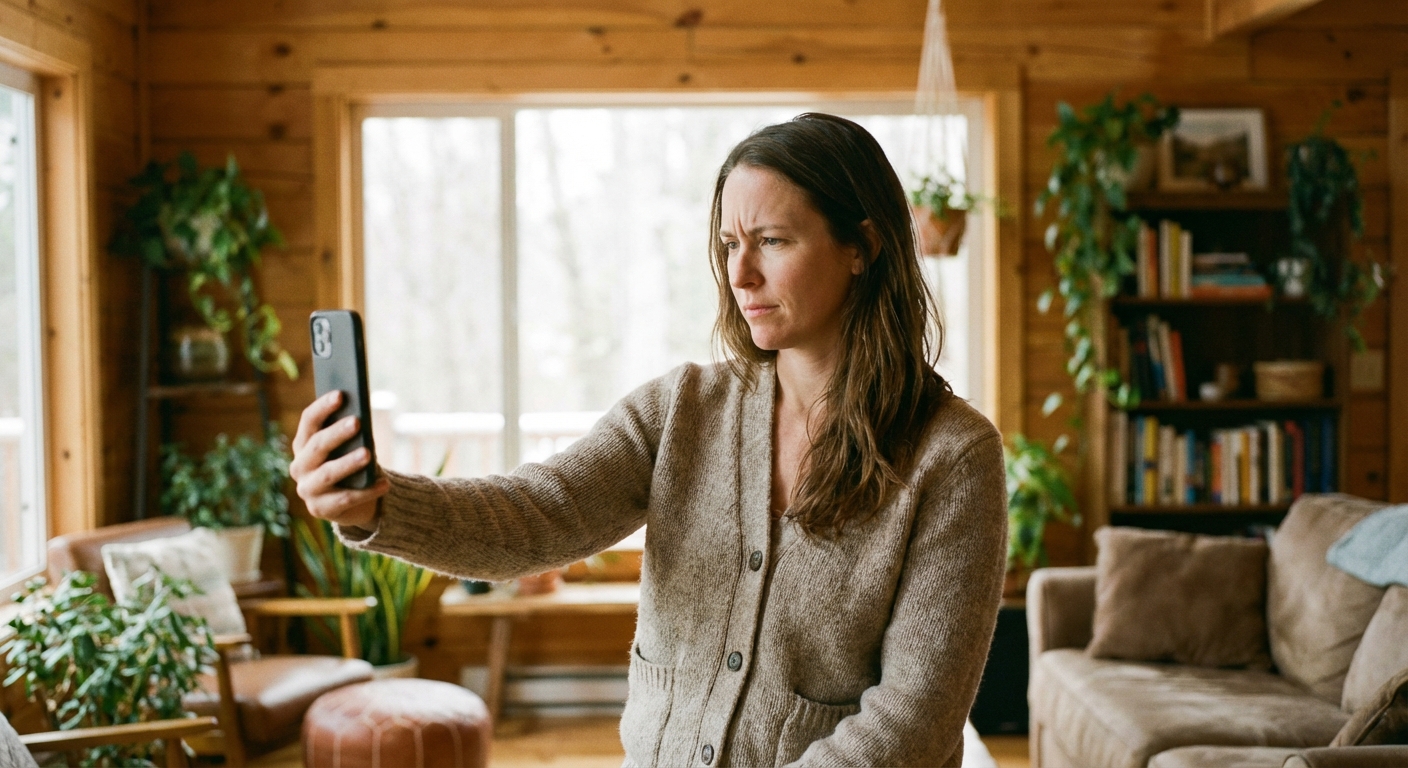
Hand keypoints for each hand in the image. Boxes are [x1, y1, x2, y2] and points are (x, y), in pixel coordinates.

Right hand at [291, 390, 390, 527]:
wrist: (352, 503)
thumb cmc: (350, 466)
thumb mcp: (348, 448)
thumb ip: (350, 435)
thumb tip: (362, 419)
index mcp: (303, 445)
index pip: (308, 422)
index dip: (322, 407)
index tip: (341, 394)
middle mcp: (300, 467)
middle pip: (317, 446)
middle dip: (337, 433)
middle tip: (357, 422)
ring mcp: (308, 490)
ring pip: (329, 473)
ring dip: (348, 462)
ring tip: (368, 454)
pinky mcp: (320, 510)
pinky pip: (346, 499)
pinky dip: (367, 491)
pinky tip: (384, 484)